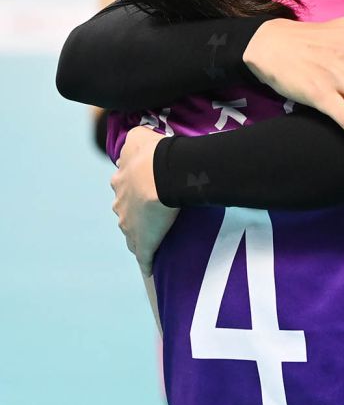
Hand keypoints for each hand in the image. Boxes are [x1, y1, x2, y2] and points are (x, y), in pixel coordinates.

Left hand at [111, 126, 178, 276]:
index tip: (145, 187)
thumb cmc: (154, 154)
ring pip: (131, 234)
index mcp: (120, 183)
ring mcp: (129, 226)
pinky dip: (146, 263)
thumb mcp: (139, 136)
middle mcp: (120, 205)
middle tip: (152, 211)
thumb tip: (134, 135)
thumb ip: (134, 137)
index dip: (134, 187)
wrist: (162, 175)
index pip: (122, 188)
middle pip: (123, 211)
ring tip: (154, 237)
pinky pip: (143, 257)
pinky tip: (150, 270)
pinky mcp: (143, 244)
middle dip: (133, 212)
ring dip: (139, 235)